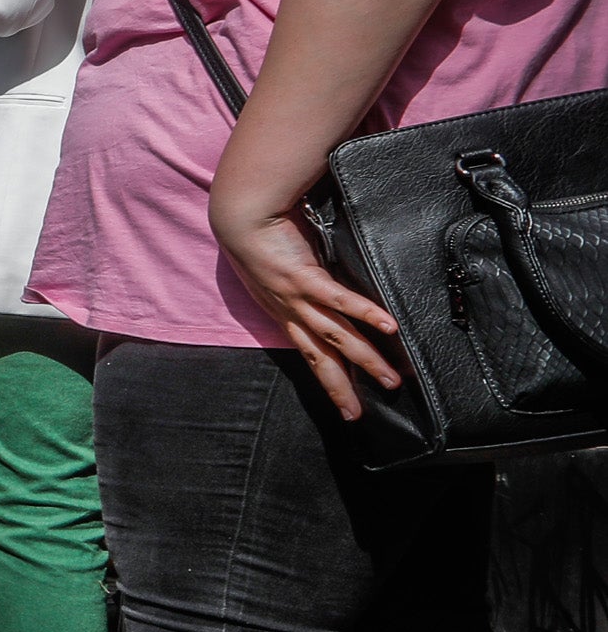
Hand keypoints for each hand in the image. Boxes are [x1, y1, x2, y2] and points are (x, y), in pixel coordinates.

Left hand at [216, 195, 397, 419]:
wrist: (241, 217)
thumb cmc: (265, 238)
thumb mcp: (285, 273)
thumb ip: (308, 287)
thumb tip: (335, 296)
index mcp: (284, 313)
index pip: (310, 354)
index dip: (328, 380)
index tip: (344, 405)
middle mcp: (289, 312)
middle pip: (320, 357)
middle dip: (342, 387)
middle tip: (358, 414)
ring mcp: (295, 297)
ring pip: (335, 337)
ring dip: (365, 361)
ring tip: (390, 380)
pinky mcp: (303, 276)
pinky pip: (338, 300)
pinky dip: (364, 314)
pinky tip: (388, 328)